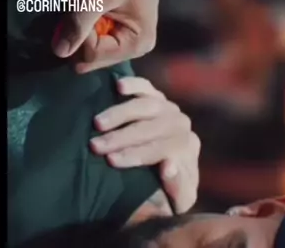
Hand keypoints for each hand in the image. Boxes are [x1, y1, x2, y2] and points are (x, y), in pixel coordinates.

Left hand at [52, 0, 162, 71]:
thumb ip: (81, 22)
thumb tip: (59, 52)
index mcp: (137, 44)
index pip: (92, 56)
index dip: (78, 33)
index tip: (76, 1)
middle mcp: (133, 46)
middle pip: (90, 56)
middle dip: (77, 31)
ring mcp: (125, 35)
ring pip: (88, 44)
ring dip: (79, 22)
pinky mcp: (117, 24)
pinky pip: (93, 32)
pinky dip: (84, 17)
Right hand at [90, 76, 200, 213]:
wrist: (166, 178)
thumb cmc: (168, 192)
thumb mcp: (178, 200)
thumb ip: (179, 188)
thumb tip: (168, 164)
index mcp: (188, 148)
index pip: (164, 149)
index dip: (137, 154)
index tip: (112, 161)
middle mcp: (182, 125)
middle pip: (152, 127)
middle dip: (122, 137)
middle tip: (96, 146)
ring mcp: (169, 108)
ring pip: (146, 105)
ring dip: (120, 114)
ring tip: (97, 124)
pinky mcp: (157, 97)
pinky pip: (146, 86)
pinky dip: (133, 84)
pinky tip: (118, 85)